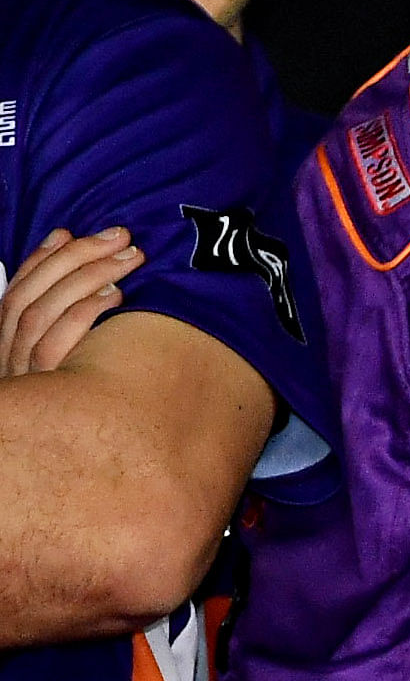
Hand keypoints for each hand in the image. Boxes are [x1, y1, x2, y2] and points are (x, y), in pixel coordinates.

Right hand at [0, 227, 137, 375]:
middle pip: (27, 296)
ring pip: (40, 314)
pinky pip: (55, 343)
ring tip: (128, 260)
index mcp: (11, 338)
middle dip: (74, 258)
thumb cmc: (88, 376)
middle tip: (121, 238)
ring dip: (86, 278)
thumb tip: (66, 239)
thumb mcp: (71, 338)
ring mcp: (25, 371)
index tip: (69, 233)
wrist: (88, 447)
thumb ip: (65, 299)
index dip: (41, 258)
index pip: (17, 289)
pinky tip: (117, 295)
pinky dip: (84, 312)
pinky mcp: (48, 387)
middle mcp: (10, 353)